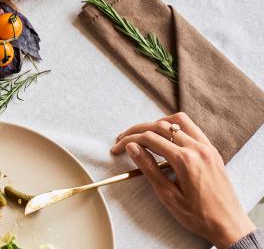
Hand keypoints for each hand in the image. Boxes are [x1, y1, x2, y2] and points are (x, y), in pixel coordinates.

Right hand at [110, 113, 254, 247]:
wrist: (229, 225)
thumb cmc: (199, 216)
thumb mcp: (168, 196)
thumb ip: (149, 168)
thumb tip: (132, 147)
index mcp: (185, 160)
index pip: (150, 139)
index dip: (129, 141)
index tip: (117, 148)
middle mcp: (197, 149)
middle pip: (160, 126)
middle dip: (138, 130)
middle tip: (123, 138)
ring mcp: (207, 148)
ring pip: (178, 121)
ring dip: (157, 123)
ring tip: (144, 134)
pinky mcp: (212, 151)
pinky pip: (192, 128)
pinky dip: (175, 127)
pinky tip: (166, 137)